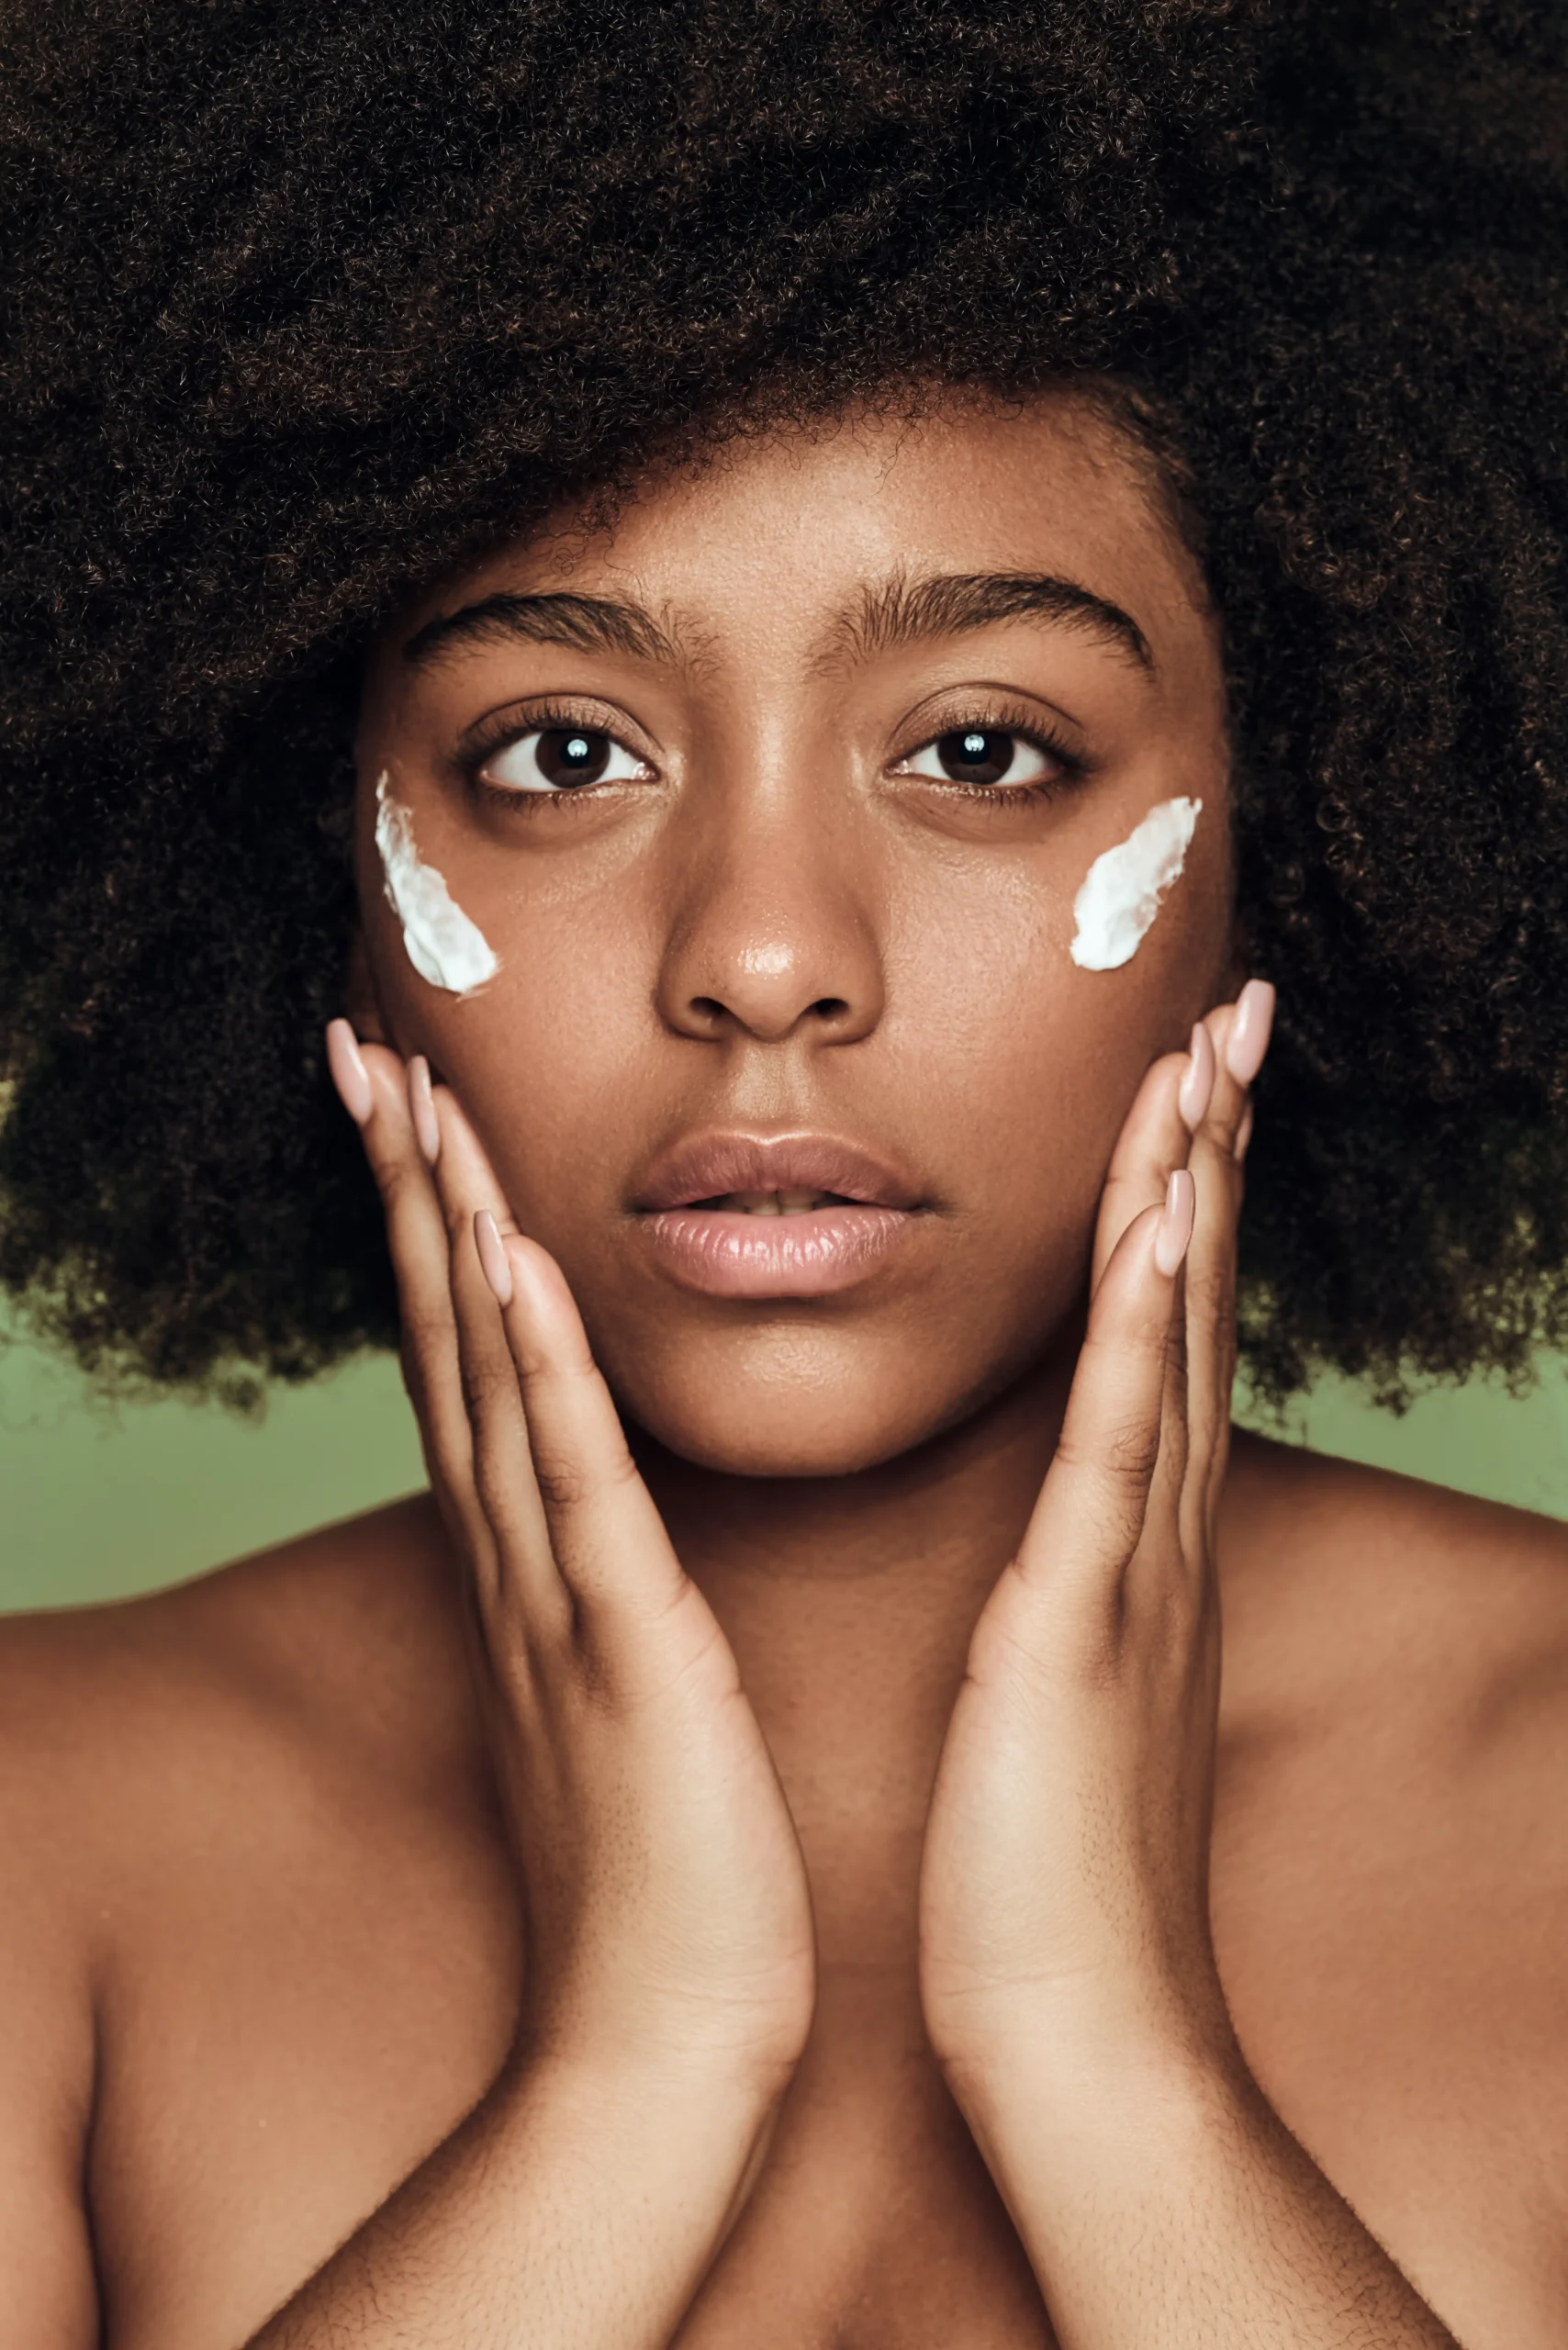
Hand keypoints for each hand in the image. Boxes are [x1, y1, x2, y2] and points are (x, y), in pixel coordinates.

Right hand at [327, 1024, 815, 2098]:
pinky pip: (573, 1484)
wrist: (660, 2037)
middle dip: (408, 1186)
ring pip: (491, 1380)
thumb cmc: (661, 1864)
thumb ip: (596, 1584)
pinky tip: (511, 1262)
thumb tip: (594, 1504)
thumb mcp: (616, 1686)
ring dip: (450, 1231)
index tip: (414, 1103)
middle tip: (371, 1048)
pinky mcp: (622, 1648)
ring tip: (421, 1098)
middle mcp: (518, 1561)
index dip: (431, 1224)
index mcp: (532, 1565)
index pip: (469, 1360)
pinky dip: (538, 1367)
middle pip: (447, 1338)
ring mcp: (558, 1599)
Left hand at [917, 983, 1271, 2095]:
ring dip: (1186, 1192)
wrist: (1084, 2041)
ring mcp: (1134, 1573)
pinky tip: (1159, 1226)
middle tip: (1228, 1010)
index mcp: (1128, 1548)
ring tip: (1203, 1056)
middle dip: (1205, 1149)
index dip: (1173, 1197)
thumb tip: (1073, 1532)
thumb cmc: (1048, 1874)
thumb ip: (1076, 1593)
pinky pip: (1120, 1453)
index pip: (1155, 1337)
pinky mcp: (1086, 1628)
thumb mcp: (1064, 1692)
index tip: (1178, 1075)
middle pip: (1184, 1305)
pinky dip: (1142, 1333)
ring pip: (1165, 1343)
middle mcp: (1154, 1537)